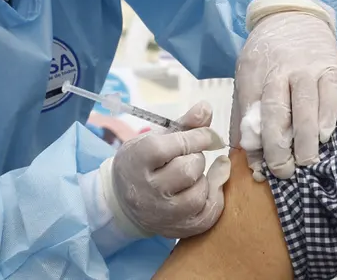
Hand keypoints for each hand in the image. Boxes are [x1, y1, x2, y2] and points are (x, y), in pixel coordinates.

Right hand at [102, 102, 230, 238]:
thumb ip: (184, 124)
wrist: (122, 201)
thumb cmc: (142, 163)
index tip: (209, 136)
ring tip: (195, 175)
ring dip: (204, 180)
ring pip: (199, 194)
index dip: (199, 137)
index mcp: (138, 159)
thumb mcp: (155, 139)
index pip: (177, 145)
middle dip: (197, 159)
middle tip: (191, 158)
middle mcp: (148, 190)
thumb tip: (207, 106)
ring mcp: (162, 213)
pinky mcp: (176, 230)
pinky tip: (209, 187)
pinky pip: (207, 215)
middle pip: (189, 169)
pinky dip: (213, 199)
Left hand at [232, 0, 336, 179]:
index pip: (251, 114)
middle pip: (276, 112)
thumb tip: (242, 153)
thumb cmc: (267, 54)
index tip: (259, 168)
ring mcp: (306, 67)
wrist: (294, 14)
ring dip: (305, 139)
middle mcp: (279, 70)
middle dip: (278, 147)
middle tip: (283, 171)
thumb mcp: (245, 75)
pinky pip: (330, 95)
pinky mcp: (331, 66)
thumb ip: (242, 112)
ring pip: (305, 107)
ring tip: (306, 161)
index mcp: (253, 73)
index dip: (255, 145)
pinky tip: (324, 136)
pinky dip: (327, 117)